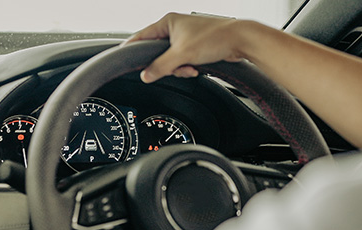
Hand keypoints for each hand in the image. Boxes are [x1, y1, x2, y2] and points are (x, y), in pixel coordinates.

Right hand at [125, 13, 248, 82]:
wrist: (240, 41)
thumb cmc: (215, 38)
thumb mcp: (182, 55)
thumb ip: (160, 67)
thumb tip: (146, 75)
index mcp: (168, 22)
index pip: (141, 37)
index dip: (131, 49)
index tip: (122, 58)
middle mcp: (175, 28)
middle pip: (157, 53)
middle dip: (167, 65)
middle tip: (175, 68)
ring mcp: (185, 37)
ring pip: (170, 59)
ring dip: (179, 68)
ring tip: (191, 67)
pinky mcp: (195, 46)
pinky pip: (182, 61)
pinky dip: (188, 67)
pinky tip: (197, 67)